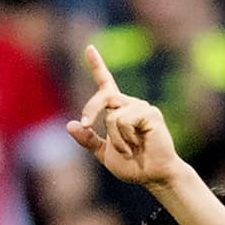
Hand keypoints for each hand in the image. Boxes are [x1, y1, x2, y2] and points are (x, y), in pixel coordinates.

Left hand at [66, 45, 183, 185]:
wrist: (153, 176)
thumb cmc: (132, 166)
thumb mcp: (103, 153)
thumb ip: (88, 140)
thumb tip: (70, 125)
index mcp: (118, 111)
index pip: (106, 83)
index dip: (97, 65)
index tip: (89, 48)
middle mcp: (129, 104)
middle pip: (103, 95)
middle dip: (90, 109)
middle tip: (87, 125)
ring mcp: (141, 107)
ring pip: (112, 115)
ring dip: (114, 138)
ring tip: (128, 150)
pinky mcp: (150, 113)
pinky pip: (123, 120)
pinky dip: (124, 139)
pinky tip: (137, 145)